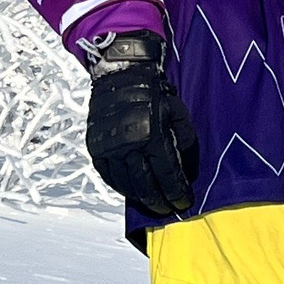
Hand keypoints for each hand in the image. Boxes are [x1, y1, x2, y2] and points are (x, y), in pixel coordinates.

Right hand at [84, 31, 199, 214]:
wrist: (121, 73)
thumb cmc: (155, 93)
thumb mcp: (178, 114)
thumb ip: (184, 144)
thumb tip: (187, 171)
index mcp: (152, 135)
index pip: (168, 176)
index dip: (177, 193)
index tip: (184, 203)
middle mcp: (129, 144)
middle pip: (146, 185)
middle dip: (160, 201)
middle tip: (169, 210)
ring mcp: (109, 147)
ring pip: (126, 184)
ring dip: (141, 198)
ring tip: (153, 203)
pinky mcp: (96, 147)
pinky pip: (109, 176)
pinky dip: (121, 187)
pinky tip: (132, 191)